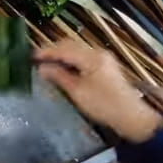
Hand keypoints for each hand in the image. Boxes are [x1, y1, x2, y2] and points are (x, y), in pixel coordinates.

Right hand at [36, 40, 162, 142]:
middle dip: (53, 51)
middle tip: (37, 59)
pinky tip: (63, 68)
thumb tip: (41, 68)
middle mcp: (98, 53)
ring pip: (76, 50)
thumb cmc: (103, 105)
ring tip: (47, 64)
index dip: (46, 52)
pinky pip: (83, 57)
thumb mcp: (77, 92)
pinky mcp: (105, 66)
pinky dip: (70, 59)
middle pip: (70, 45)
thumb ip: (58, 76)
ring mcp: (103, 59)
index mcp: (91, 57)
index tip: (30, 56)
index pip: (63, 49)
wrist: (132, 117)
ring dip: (61, 55)